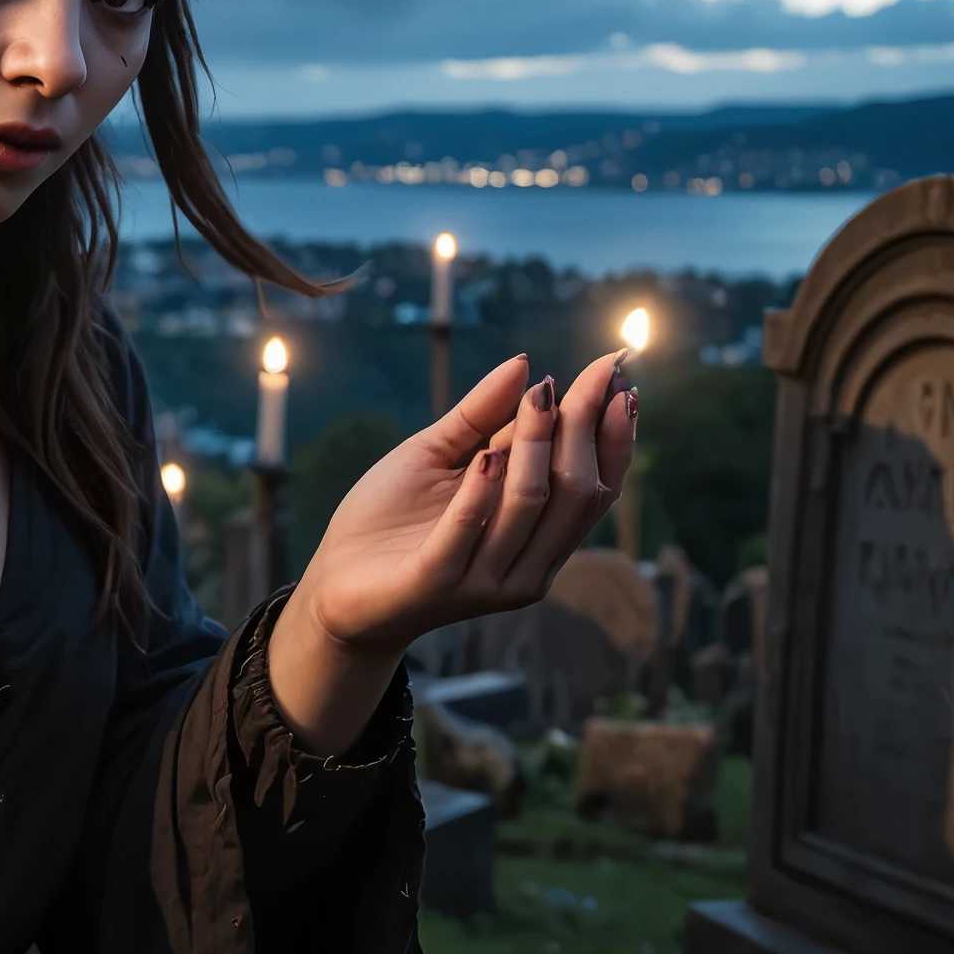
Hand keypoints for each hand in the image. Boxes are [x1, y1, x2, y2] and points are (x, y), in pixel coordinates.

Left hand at [266, 352, 637, 749]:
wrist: (334, 588)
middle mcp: (525, 563)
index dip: (612, 432)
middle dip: (586, 428)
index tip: (619, 374)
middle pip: (575, 492)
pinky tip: (487, 456)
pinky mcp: (438, 583)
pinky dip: (480, 493)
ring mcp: (485, 578)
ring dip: (537, 447)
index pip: (594, 484)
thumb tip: (525, 364)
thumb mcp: (434, 456)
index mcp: (535, 535)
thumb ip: (480, 417)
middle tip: (593, 376)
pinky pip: (467, 533)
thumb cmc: (389, 521)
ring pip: (529, 507)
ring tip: (538, 398)